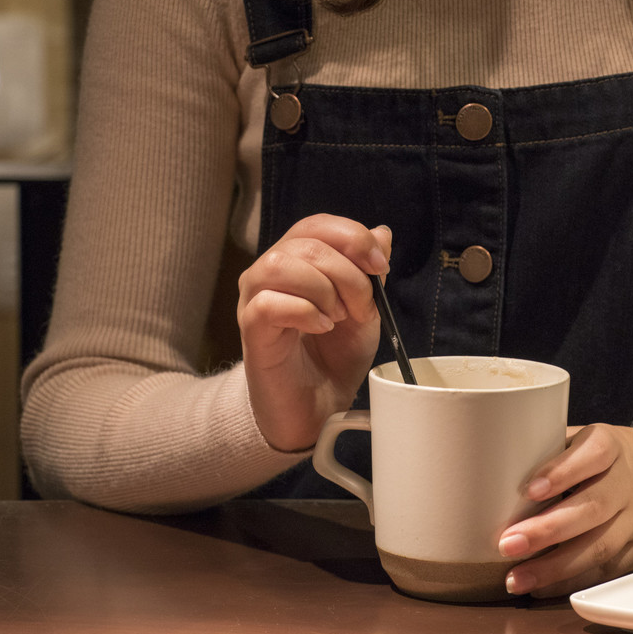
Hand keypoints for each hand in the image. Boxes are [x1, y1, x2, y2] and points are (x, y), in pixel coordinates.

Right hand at [237, 214, 391, 451]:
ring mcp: (254, 299)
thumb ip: (371, 272)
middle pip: (305, 244)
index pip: (317, 225)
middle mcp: (269, 272)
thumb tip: (382, 233)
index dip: (352, 237)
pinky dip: (305, 312)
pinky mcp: (250, 329)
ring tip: (337, 318)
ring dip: (323, 289)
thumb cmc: (335, 357)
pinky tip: (321, 328)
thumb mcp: (366, 311)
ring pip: (280, 265)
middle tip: (361, 309)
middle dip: (347, 274)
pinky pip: (268, 303)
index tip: (380, 266)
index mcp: (298, 261)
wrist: (318, 408)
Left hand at [498, 424, 632, 597]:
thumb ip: (549, 451)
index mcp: (611, 446)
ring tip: (515, 579)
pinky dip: (570, 582)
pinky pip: (604, 571)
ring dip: (554, 567)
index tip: (529, 489)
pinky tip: (539, 587)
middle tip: (507, 543)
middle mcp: (627, 483)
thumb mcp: (588, 440)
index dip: (561, 471)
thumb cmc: (610, 458)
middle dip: (547, 530)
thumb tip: (488, 468)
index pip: (592, 455)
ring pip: (599, 547)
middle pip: (591, 508)